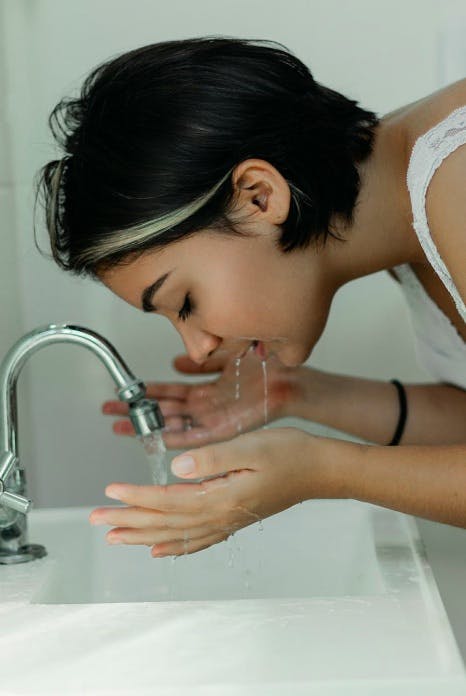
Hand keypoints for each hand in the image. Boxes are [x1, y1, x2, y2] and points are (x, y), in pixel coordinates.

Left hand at [89, 427, 329, 556]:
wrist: (320, 469)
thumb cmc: (290, 453)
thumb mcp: (251, 446)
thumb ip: (213, 458)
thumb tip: (176, 469)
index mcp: (222, 497)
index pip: (168, 500)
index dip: (137, 496)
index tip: (110, 491)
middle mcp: (221, 515)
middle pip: (165, 523)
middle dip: (129, 520)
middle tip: (97, 519)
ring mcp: (228, 521)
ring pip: (176, 535)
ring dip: (143, 536)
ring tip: (116, 536)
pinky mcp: (235, 519)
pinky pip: (198, 540)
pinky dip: (176, 547)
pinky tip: (160, 550)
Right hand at [102, 351, 301, 448]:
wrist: (290, 378)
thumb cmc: (264, 367)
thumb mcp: (224, 356)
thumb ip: (200, 361)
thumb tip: (176, 360)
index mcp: (206, 391)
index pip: (168, 393)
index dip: (145, 393)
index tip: (123, 394)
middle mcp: (206, 407)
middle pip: (164, 411)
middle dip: (136, 412)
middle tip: (109, 413)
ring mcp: (213, 419)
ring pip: (173, 425)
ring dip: (148, 426)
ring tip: (122, 426)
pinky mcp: (225, 430)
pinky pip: (196, 437)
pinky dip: (177, 438)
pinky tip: (158, 439)